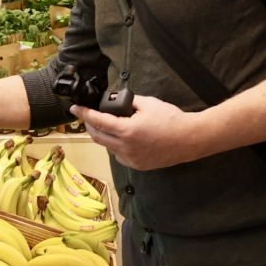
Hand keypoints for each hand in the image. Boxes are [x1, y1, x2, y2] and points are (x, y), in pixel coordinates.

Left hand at [73, 95, 205, 170]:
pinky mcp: (138, 166)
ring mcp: (131, 159)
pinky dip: (116, 146)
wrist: (190, 139)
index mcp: (127, 131)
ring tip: (107, 125)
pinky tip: (123, 138)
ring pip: (108, 147)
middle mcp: (126, 147)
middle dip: (90, 125)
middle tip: (88, 116)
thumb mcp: (149, 103)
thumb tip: (116, 100)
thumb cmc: (171, 119)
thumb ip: (129, 101)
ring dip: (103, 136)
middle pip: (97, 137)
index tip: (75, 108)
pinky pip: (119, 155)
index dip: (84, 113)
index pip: (98, 121)